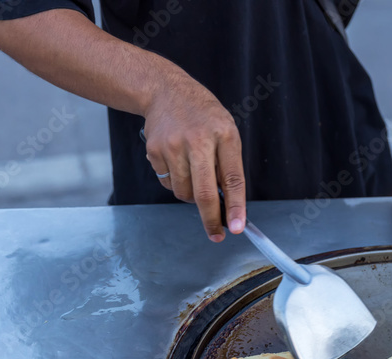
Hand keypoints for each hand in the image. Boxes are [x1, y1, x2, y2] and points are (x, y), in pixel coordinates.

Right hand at [143, 73, 245, 241]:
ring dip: (192, 195)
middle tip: (217, 234)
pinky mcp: (155, 151)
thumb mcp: (225, 131)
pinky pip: (168, 183)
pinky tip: (178, 162)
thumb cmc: (202, 116)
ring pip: (184, 193)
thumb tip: (227, 204)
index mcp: (224, 134)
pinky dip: (176, 182)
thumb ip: (228, 165)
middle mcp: (198, 140)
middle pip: (204, 193)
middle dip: (211, 220)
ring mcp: (174, 146)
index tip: (236, 227)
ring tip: (194, 174)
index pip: (232, 178)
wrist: (165, 91)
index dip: (235, 207)